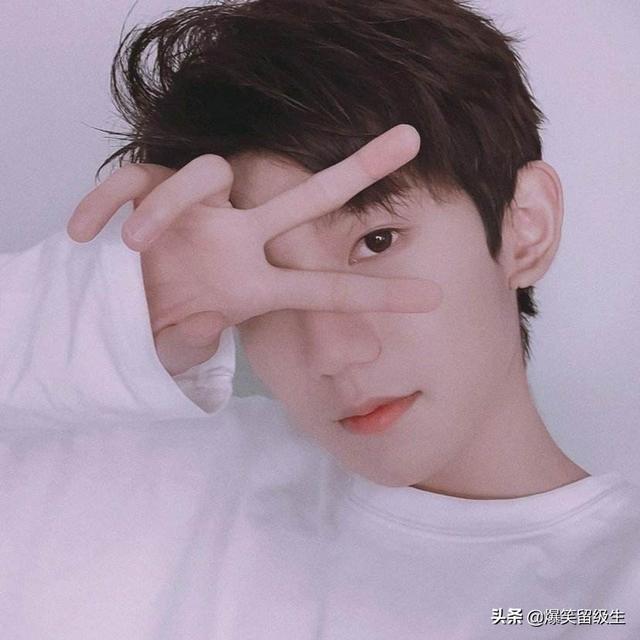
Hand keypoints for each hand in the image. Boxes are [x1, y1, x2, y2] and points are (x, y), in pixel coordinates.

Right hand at [67, 124, 442, 374]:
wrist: (125, 308)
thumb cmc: (169, 321)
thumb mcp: (196, 337)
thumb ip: (206, 341)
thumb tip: (228, 331)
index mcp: (258, 281)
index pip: (326, 285)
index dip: (376, 294)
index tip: (435, 300)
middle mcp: (238, 237)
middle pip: (306, 196)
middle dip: (357, 170)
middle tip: (411, 138)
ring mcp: (200, 214)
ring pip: (205, 172)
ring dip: (165, 207)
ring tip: (131, 245)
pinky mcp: (148, 197)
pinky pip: (133, 184)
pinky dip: (105, 204)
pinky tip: (85, 233)